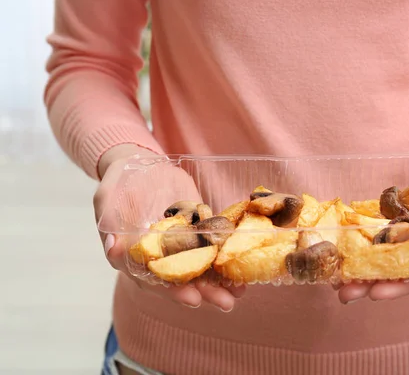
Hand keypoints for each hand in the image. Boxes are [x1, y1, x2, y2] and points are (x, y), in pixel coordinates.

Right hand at [94, 144, 244, 310]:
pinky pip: (209, 250)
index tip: (192, 298)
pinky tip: (242, 272)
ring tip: (239, 293)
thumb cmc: (116, 182)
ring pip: (196, 270)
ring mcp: (175, 246)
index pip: (151, 279)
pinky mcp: (192, 232)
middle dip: (204, 292)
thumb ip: (110, 222)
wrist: (136, 165)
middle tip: (225, 302)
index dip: (171, 291)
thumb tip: (113, 247)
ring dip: (218, 284)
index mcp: (130, 256)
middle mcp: (154, 258)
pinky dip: (223, 261)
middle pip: (179, 281)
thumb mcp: (107, 198)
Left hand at [337, 152, 408, 303]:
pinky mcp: (406, 228)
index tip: (378, 293)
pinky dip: (365, 246)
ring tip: (337, 280)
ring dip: (365, 271)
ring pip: (390, 261)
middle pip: (404, 276)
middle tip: (346, 293)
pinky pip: (384, 240)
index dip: (404, 288)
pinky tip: (343, 251)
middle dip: (375, 285)